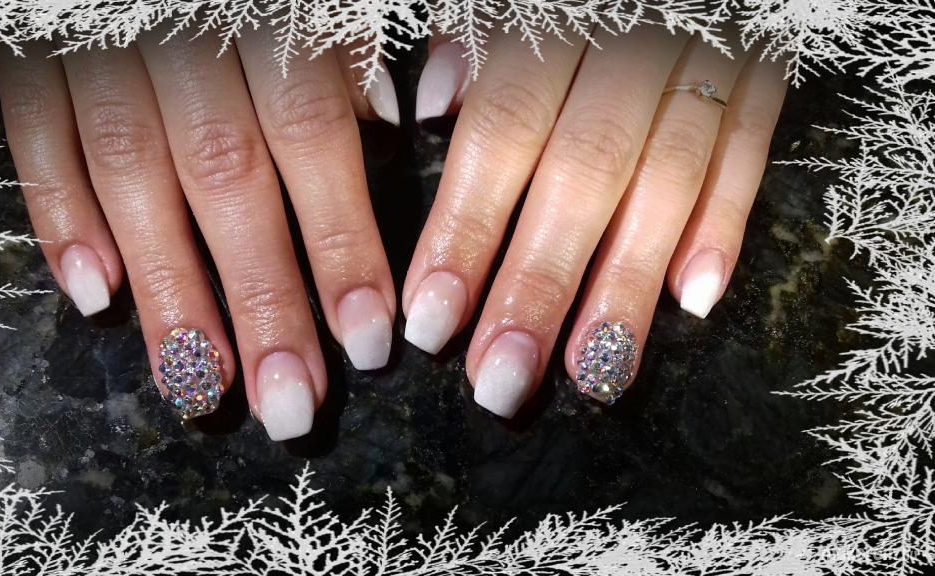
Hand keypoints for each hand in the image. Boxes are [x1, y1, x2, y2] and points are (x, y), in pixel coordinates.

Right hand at [0, 29, 399, 439]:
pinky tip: (92, 296)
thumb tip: (388, 119)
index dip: (341, 244)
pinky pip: (39, 140)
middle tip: (292, 406)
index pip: (310, 139)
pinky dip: (61, 217)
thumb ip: (345, 41)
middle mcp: (183, 35)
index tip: (368, 340)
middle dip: (262, 301)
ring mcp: (97, 48)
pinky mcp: (32, 56)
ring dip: (169, 291)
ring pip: (133, 180)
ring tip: (203, 387)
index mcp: (266, 13)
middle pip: (226, 182)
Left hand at [407, 27, 786, 414]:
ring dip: (627, 287)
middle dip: (539, 284)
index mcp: (551, 17)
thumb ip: (469, 38)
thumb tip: (437, 110)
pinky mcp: (760, 70)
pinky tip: (693, 301)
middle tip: (500, 380)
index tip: (431, 319)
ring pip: (668, 182)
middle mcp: (628, 42)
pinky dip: (725, 226)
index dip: (466, 231)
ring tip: (590, 376)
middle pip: (582, 175)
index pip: (501, 134)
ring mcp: (704, 56)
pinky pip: (749, 151)